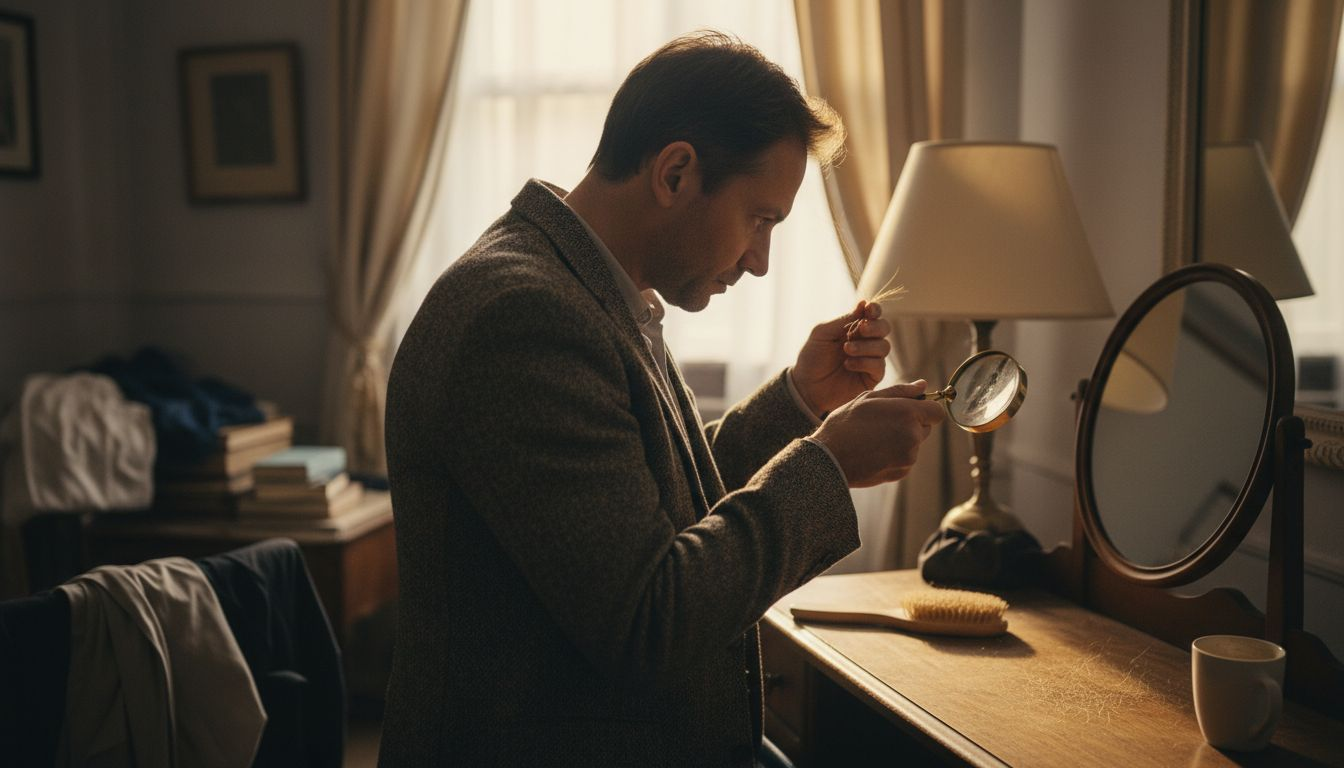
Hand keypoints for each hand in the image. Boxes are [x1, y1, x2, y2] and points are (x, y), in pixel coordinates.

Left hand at [792, 300, 891, 415]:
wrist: (806, 387)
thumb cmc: (812, 358)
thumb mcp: (822, 334)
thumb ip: (843, 321)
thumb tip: (863, 304)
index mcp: (854, 328)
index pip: (872, 315)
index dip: (875, 310)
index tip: (869, 309)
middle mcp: (865, 342)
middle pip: (884, 328)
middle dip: (875, 327)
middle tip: (861, 329)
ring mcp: (870, 360)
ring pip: (884, 346)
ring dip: (866, 346)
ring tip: (846, 349)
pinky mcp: (871, 377)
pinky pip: (879, 366)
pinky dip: (865, 362)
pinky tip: (848, 364)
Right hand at [811, 380, 945, 487]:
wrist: (830, 458)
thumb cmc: (846, 423)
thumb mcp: (868, 398)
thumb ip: (900, 391)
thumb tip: (923, 385)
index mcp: (907, 413)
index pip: (937, 411)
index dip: (926, 408)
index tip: (911, 408)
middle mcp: (913, 436)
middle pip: (926, 427)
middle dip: (911, 423)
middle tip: (883, 422)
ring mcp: (909, 457)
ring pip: (914, 443)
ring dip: (902, 439)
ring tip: (874, 438)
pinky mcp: (901, 472)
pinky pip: (906, 459)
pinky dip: (895, 455)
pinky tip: (874, 451)